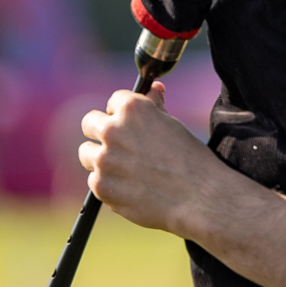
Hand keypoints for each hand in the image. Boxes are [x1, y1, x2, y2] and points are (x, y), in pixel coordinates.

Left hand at [79, 84, 220, 235]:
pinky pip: (94, 180)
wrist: (198, 197)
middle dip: (101, 132)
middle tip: (119, 146)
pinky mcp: (101, 186)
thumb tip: (153, 89)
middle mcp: (113, 130)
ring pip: (87, 153)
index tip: (129, 124)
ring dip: (101, 160)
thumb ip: (154, 107)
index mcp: (132, 109)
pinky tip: (131, 187)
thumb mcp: (173, 125)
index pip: (113, 101)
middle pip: (89, 123)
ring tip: (126, 170)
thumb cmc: (190, 159)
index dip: (122, 113)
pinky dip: (109, 185)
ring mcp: (104, 159)